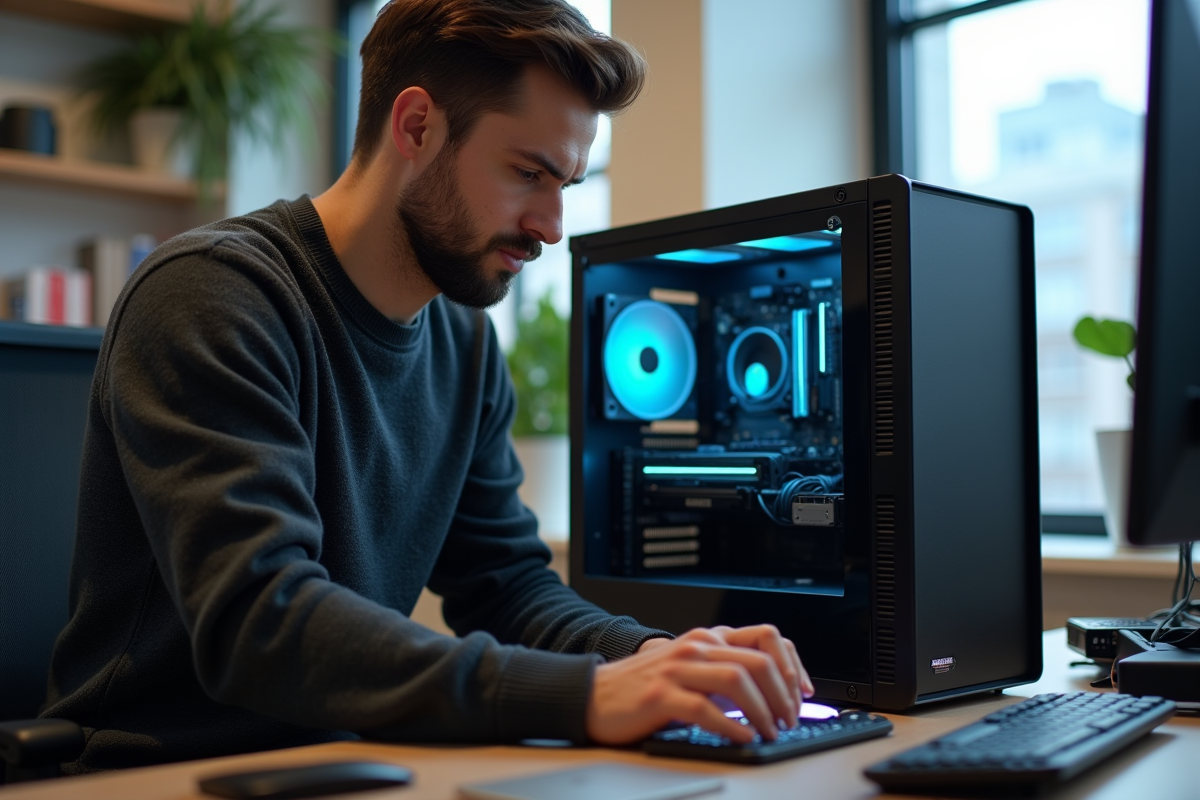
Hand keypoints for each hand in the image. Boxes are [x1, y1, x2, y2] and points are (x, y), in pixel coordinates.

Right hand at [586, 625, 812, 744]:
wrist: (595, 694)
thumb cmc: (645, 687)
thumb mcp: (690, 668)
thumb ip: (724, 670)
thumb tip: (770, 694)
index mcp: (707, 638)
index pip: (767, 637)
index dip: (793, 664)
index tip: (803, 693)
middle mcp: (696, 647)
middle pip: (759, 660)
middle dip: (783, 694)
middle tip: (789, 720)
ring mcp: (678, 669)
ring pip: (738, 680)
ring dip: (763, 710)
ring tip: (770, 731)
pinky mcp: (661, 696)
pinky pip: (706, 709)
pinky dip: (731, 727)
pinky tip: (742, 739)